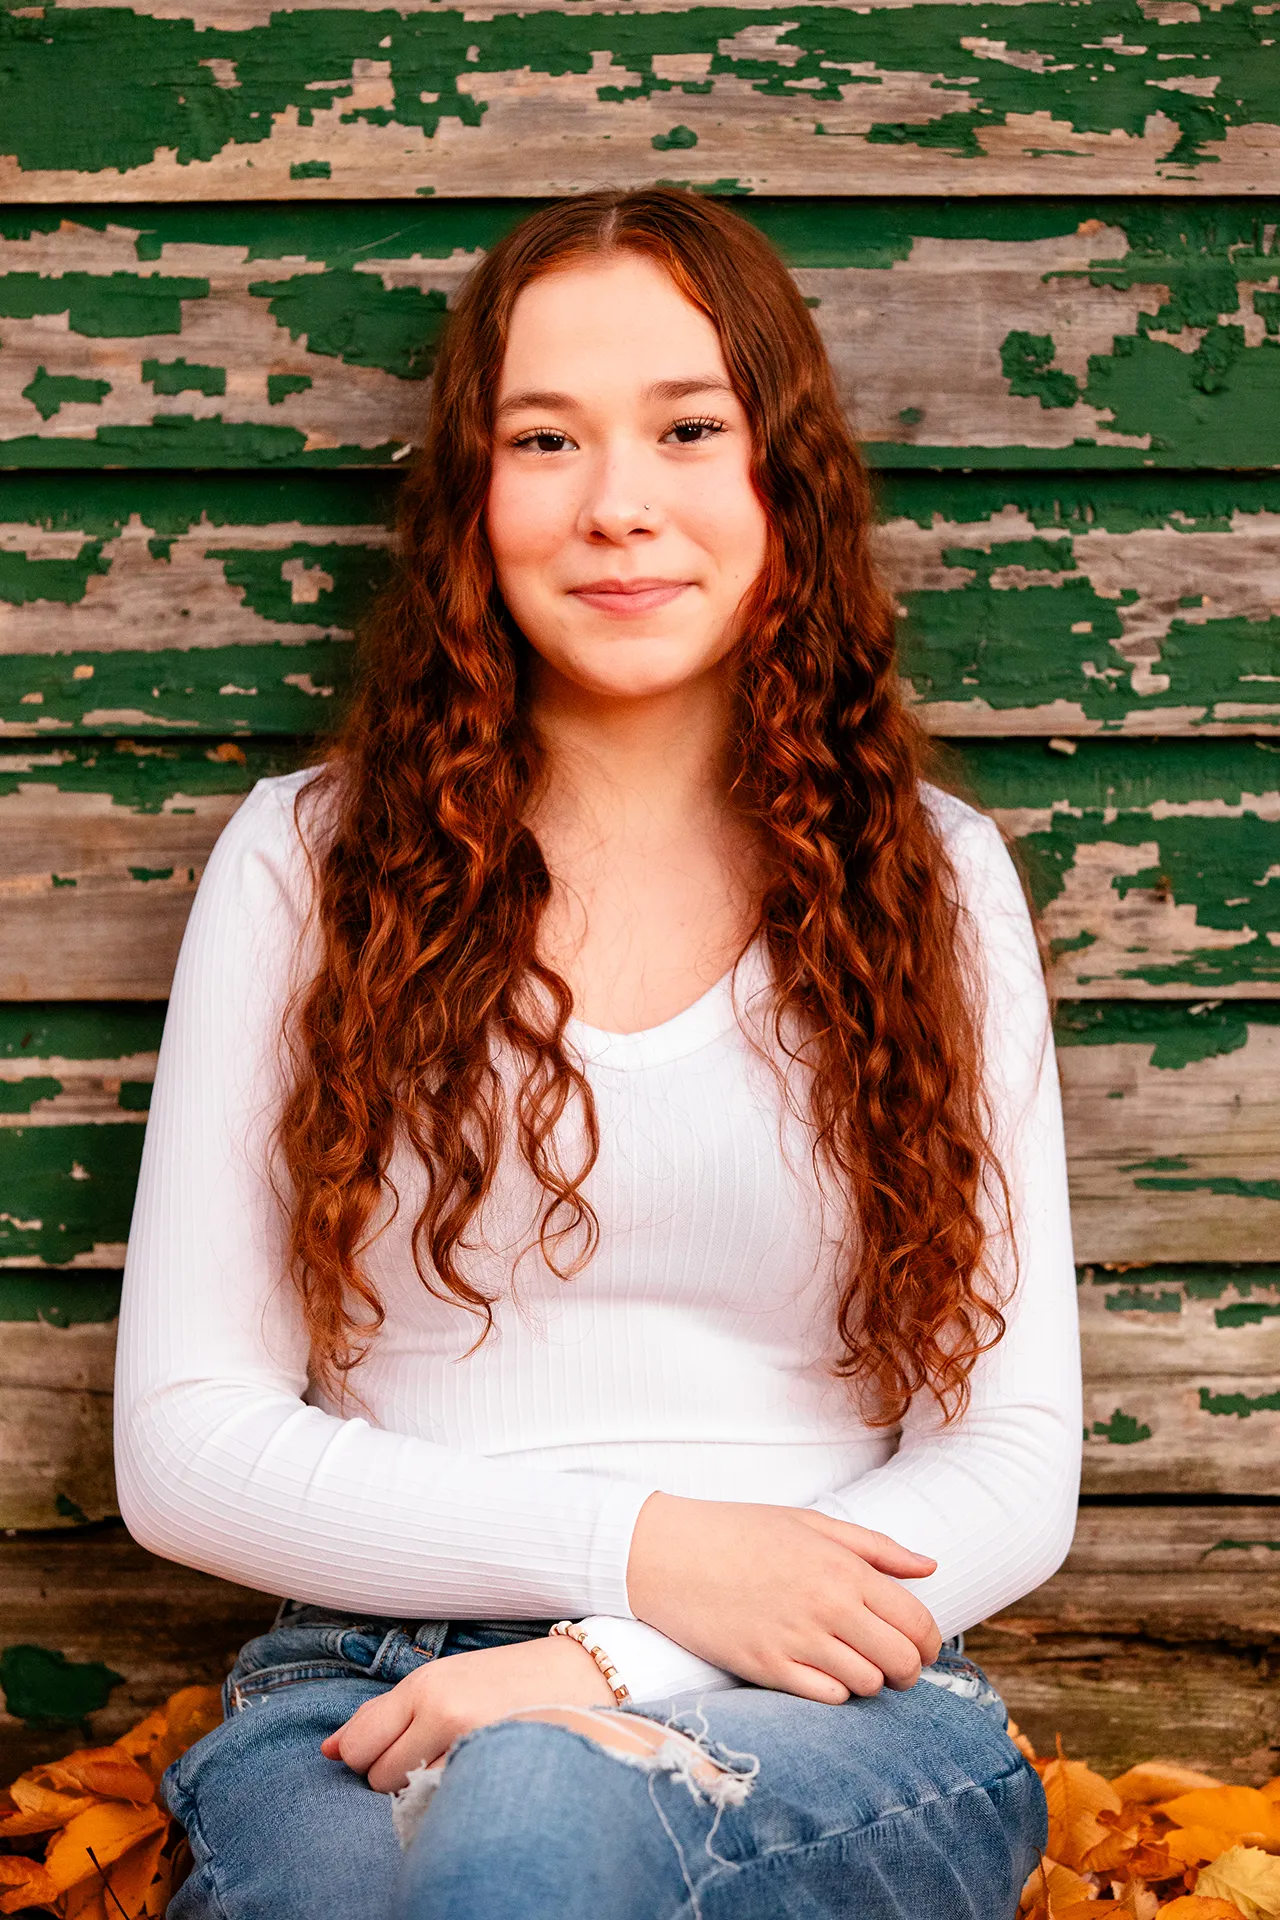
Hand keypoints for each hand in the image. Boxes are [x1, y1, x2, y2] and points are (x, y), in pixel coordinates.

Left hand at [319, 1634, 613, 1792]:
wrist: (579, 1677)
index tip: (392, 1749)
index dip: (365, 1757)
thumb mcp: (440, 1681)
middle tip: (430, 1753)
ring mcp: (469, 1743)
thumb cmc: (502, 1679)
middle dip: (392, 1775)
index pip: (357, 1746)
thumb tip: (325, 1751)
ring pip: (407, 1796)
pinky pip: (443, 1803)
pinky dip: (448, 1797)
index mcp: (425, 1685)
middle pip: (376, 1778)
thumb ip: (382, 1714)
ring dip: (420, 1788)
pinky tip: (472, 1776)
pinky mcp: (493, 1768)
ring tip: (454, 1761)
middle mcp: (441, 1712)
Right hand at [627, 1495, 942, 1703]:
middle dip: (909, 1669)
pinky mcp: (766, 1668)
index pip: (916, 1620)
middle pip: (901, 1660)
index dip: (929, 1641)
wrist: (669, 1552)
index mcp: (843, 1567)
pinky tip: (821, 1672)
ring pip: (868, 1684)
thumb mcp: (811, 1523)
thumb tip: (931, 1567)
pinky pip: (827, 1697)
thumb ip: (876, 1547)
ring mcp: (796, 1639)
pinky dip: (835, 1691)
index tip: (921, 1646)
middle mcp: (827, 1605)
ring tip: (853, 1662)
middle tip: (896, 1665)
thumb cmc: (741, 1531)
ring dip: (870, 1680)